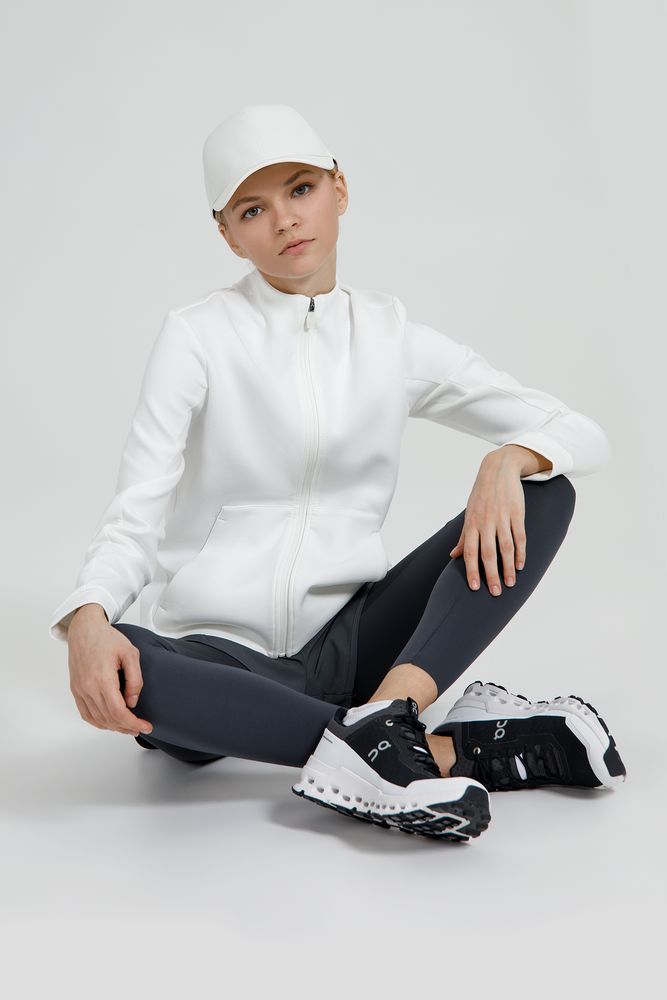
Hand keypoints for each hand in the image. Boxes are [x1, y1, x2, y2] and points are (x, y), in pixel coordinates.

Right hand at [67, 609, 153, 736]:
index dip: (133, 723)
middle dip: (127, 727)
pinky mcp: (75, 689)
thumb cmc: (107, 638)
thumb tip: (132, 702)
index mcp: (103, 679)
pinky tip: (111, 722)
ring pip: (97, 719)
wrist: (84, 629)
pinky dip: (99, 722)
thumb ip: (135, 679)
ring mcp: (79, 690)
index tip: (146, 726)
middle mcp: (88, 688)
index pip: (119, 712)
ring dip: (114, 727)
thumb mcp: (130, 653)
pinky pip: (86, 714)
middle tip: (141, 727)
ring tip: (129, 726)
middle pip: (109, 719)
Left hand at [448, 451, 525, 594]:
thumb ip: (463, 536)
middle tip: (495, 593)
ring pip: (506, 547)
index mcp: (472, 524)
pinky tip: (520, 565)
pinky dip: (521, 552)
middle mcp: (486, 522)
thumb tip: (453, 555)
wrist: (498, 470)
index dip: (471, 570)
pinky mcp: (517, 513)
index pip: (469, 551)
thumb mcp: (468, 514)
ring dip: (508, 568)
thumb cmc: (481, 495)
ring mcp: (502, 518)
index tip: (475, 587)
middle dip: (491, 574)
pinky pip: (520, 537)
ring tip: (510, 583)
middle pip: (488, 553)